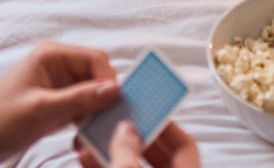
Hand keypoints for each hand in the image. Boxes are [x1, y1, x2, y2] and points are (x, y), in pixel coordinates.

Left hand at [0, 43, 119, 164]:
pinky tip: (79, 136)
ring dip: (94, 112)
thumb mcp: (42, 110)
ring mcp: (59, 84)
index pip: (96, 59)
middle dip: (103, 98)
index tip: (111, 106)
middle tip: (101, 123)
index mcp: (52, 55)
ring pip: (93, 93)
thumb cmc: (0, 119)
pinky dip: (85, 120)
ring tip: (88, 132)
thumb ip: (79, 99)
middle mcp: (58, 65)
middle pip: (97, 76)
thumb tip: (114, 90)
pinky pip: (83, 107)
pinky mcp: (58, 102)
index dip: (107, 81)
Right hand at [76, 121, 202, 167]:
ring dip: (113, 151)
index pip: (186, 147)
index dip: (166, 126)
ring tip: (94, 136)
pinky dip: (105, 166)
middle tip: (117, 119)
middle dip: (133, 136)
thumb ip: (127, 148)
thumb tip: (127, 128)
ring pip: (134, 167)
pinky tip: (86, 157)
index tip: (146, 111)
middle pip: (158, 156)